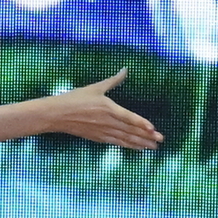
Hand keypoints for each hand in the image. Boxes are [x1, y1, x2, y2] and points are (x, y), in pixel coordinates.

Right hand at [41, 69, 162, 150]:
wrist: (56, 115)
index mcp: (109, 109)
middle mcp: (108, 122)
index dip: (143, 124)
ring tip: (153, 147)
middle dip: (147, 137)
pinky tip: (136, 148)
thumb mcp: (95, 87)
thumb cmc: (74, 99)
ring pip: (125, 139)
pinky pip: (116, 143)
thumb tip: (125, 69)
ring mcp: (103, 132)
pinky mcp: (97, 137)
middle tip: (161, 141)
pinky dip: (128, 146)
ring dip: (140, 144)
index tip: (154, 129)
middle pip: (131, 131)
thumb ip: (113, 80)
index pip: (130, 118)